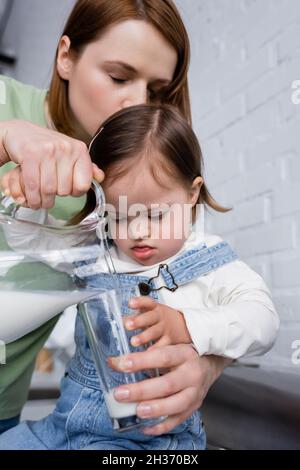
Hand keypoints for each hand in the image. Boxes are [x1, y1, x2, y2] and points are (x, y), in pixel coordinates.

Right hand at [0, 120, 103, 208]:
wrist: (19, 133)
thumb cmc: (46, 148)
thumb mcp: (69, 155)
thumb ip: (85, 168)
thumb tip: (100, 177)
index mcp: (79, 149)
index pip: (84, 185)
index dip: (75, 192)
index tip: (67, 189)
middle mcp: (66, 148)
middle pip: (65, 190)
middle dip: (55, 196)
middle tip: (49, 192)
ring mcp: (48, 150)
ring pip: (48, 190)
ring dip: (42, 200)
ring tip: (40, 199)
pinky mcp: (30, 154)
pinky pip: (33, 185)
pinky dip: (32, 196)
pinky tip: (31, 197)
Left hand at [109, 344, 231, 434]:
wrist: (210, 364)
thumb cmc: (184, 355)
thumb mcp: (169, 348)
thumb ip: (145, 355)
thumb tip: (114, 362)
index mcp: (184, 354)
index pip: (163, 357)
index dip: (142, 361)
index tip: (122, 364)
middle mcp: (192, 374)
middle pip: (168, 384)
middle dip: (142, 391)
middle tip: (120, 393)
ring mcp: (194, 393)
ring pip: (176, 404)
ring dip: (155, 409)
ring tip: (137, 411)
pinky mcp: (193, 407)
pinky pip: (177, 420)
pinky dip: (161, 426)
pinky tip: (144, 427)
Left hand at [125, 296, 190, 348]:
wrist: (183, 326)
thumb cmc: (160, 320)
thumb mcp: (150, 313)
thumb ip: (136, 317)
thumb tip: (121, 321)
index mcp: (154, 308)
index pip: (147, 302)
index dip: (139, 302)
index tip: (131, 303)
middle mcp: (160, 317)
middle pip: (150, 317)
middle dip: (139, 321)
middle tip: (128, 325)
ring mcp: (165, 329)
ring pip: (155, 332)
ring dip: (144, 337)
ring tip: (134, 341)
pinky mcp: (170, 341)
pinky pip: (162, 346)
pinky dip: (154, 350)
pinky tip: (146, 355)